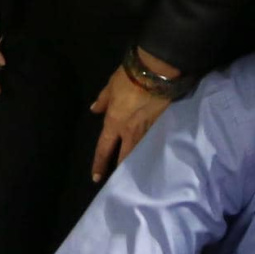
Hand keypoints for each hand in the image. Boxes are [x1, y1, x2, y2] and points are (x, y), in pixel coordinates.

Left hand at [88, 51, 176, 182]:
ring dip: (137, 160)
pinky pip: (152, 141)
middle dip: (121, 169)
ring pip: (140, 151)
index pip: (104, 148)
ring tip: (137, 171)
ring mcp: (147, 130)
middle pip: (125, 156)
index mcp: (114, 123)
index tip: (96, 178)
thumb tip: (94, 110)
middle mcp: (130, 132)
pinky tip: (153, 153)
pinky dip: (150, 147)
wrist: (155, 73)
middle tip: (120, 180)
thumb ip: (103, 100)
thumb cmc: (129, 77)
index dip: (99, 163)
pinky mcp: (160, 124)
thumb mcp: (110, 87)